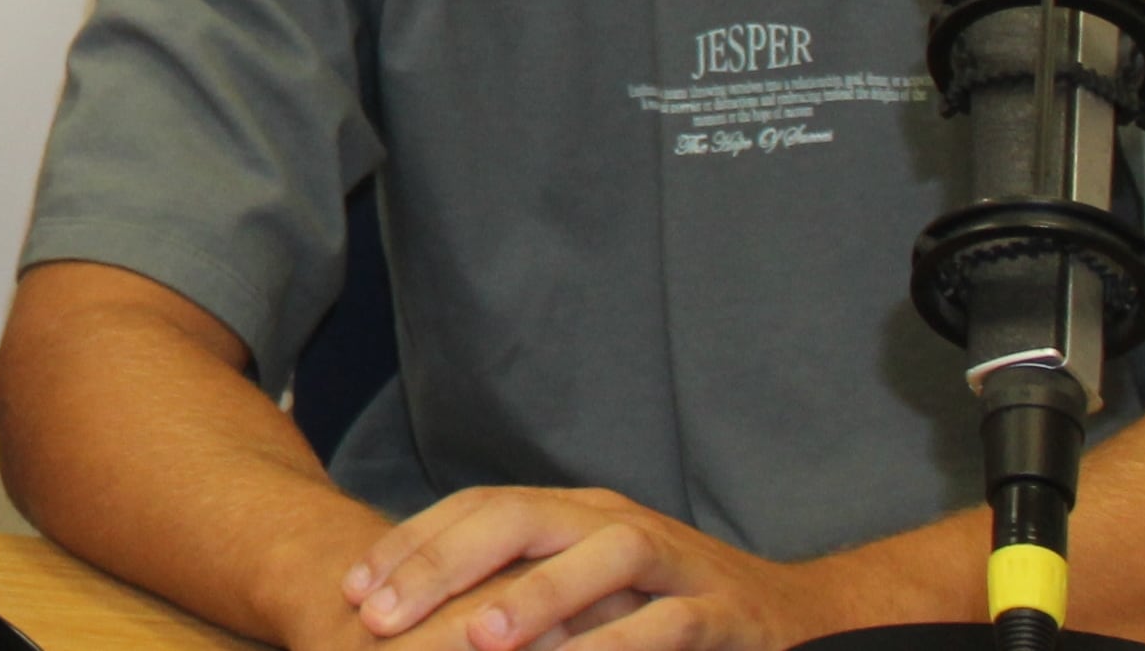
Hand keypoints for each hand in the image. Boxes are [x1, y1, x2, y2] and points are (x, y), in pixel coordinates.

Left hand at [342, 485, 827, 650]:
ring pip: (602, 557)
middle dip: (443, 562)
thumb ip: (513, 593)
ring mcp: (674, 561)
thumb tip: (411, 616)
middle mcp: (612, 520)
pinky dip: (623, 646)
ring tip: (476, 639)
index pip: (477, 508)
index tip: (353, 590)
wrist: (791, 618)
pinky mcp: (724, 611)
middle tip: (382, 614)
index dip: (411, 544)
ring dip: (536, 596)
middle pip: (518, 516)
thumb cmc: (657, 610)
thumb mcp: (580, 592)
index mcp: (570, 511)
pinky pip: (670, 624)